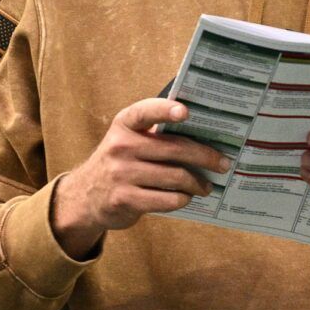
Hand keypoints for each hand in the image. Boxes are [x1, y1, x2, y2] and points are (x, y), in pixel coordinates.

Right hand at [51, 99, 230, 256]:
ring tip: (207, 186)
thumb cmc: (120, 163)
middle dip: (205, 156)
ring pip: (174, 177)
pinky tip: (186, 198)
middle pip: (174, 149)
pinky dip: (182, 199)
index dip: (165, 110)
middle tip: (224, 163)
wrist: (85, 196)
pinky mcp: (125, 199)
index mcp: (124, 124)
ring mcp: (121, 174)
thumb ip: (154, 133)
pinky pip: (166, 199)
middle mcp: (120, 146)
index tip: (185, 112)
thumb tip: (204, 136)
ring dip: (197, 183)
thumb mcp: (127, 140)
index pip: (145, 111)